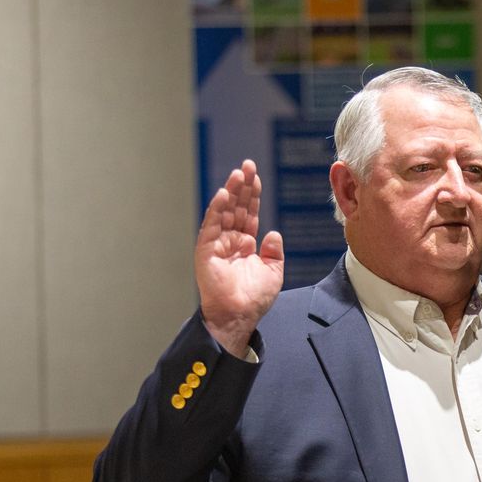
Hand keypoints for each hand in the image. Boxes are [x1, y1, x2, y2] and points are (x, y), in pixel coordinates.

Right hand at [196, 159, 284, 357]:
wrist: (239, 315)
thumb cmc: (254, 298)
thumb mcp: (273, 272)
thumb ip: (274, 252)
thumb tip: (273, 233)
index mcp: (245, 243)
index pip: (248, 213)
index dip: (252, 195)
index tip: (255, 176)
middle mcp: (230, 240)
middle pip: (236, 207)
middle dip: (242, 187)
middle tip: (247, 165)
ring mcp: (217, 244)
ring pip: (224, 212)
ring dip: (230, 192)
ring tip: (238, 174)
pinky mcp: (206, 250)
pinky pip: (211, 226)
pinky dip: (216, 210)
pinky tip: (223, 195)